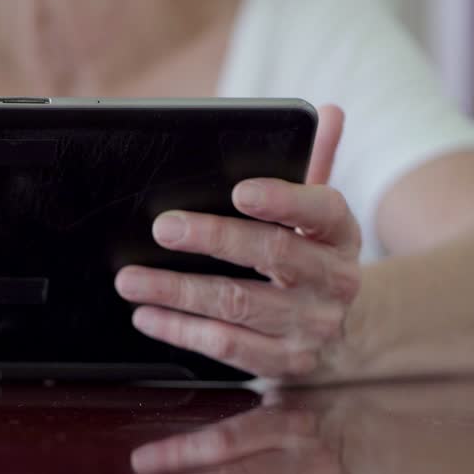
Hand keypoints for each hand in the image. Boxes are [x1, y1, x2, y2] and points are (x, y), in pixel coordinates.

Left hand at [115, 105, 361, 379]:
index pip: (321, 209)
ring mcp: (311, 326)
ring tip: (130, 279)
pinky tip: (147, 316)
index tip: (239, 190)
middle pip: (272, 254)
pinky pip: (227, 347)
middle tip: (162, 227)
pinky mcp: (286, 363)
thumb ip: (314, 163)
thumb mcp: (317, 213)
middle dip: (213, 238)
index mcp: (341, 233)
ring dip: (177, 291)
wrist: (342, 328)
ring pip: (238, 304)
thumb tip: (328, 111)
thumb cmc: (311, 254)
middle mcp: (334, 280)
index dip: (283, 199)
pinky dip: (181, 331)